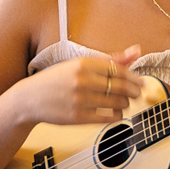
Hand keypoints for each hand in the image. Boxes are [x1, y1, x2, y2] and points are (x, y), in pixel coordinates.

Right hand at [13, 46, 144, 125]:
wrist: (29, 99)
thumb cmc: (55, 80)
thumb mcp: (79, 64)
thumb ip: (109, 59)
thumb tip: (136, 51)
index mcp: (83, 63)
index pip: (119, 70)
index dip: (135, 77)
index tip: (140, 81)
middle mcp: (82, 80)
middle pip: (122, 86)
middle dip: (135, 91)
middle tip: (137, 93)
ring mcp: (80, 99)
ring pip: (118, 103)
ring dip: (126, 104)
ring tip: (124, 103)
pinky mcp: (78, 117)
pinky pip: (108, 117)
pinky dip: (117, 116)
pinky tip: (115, 112)